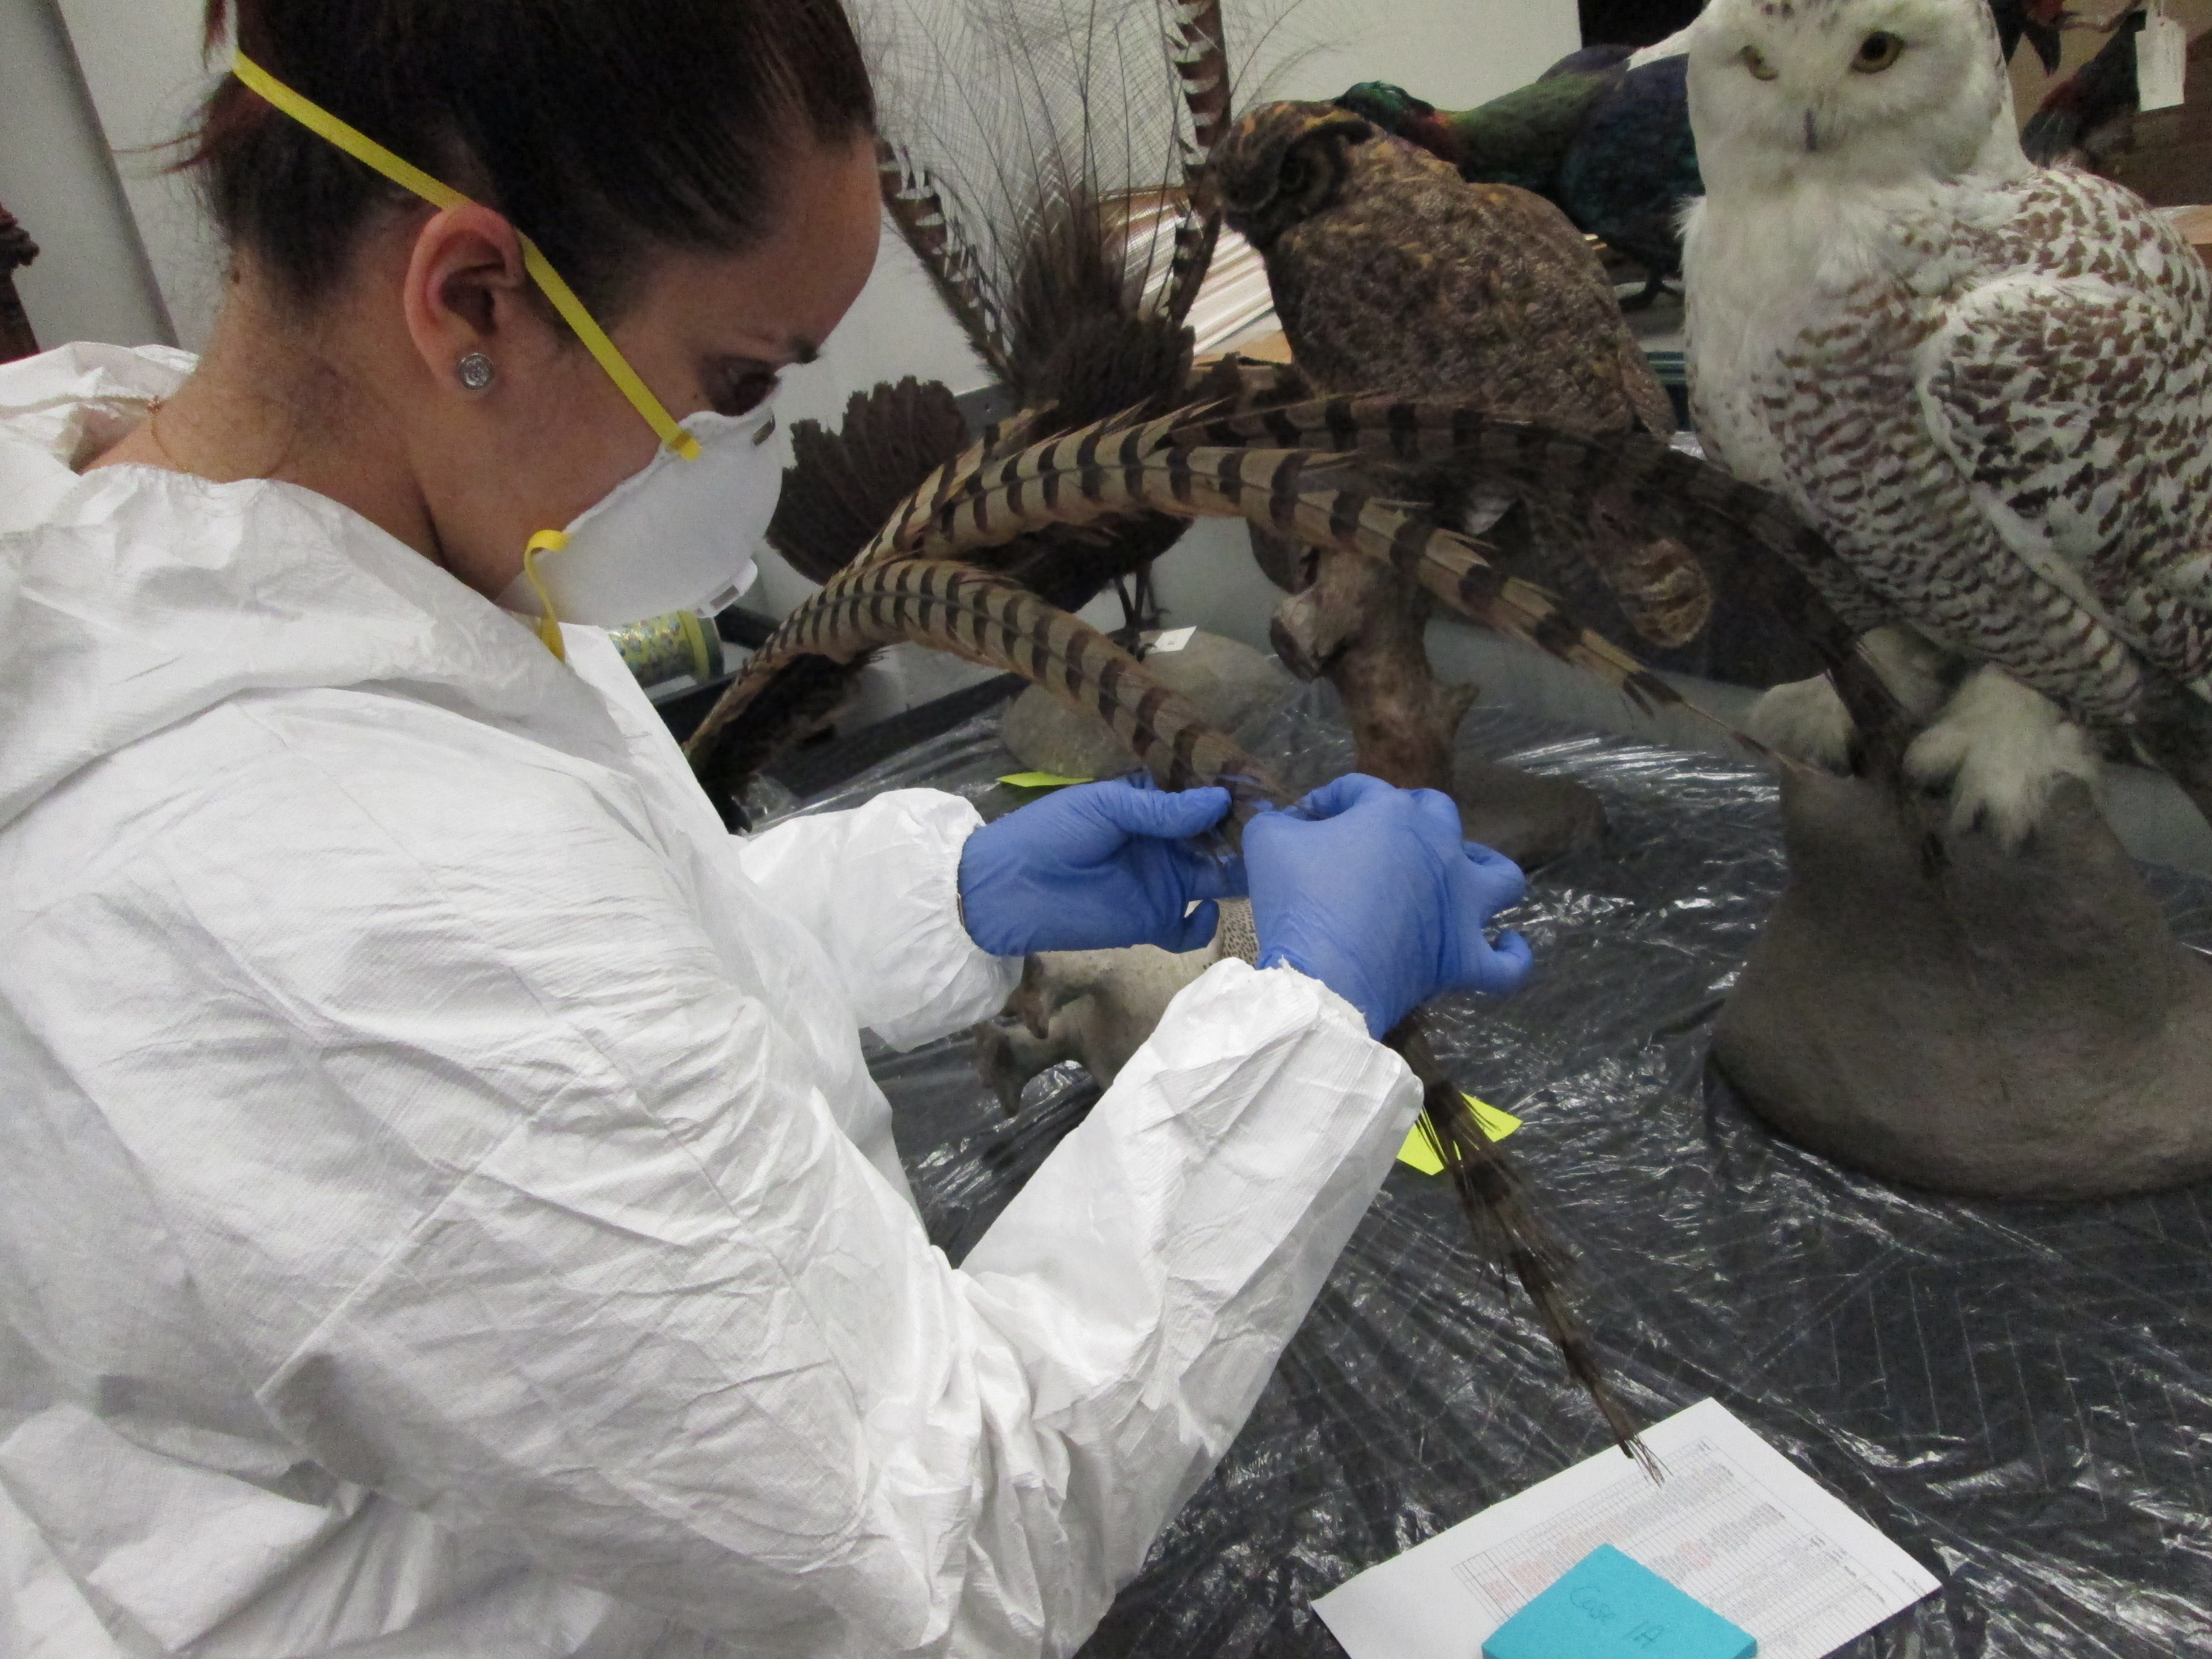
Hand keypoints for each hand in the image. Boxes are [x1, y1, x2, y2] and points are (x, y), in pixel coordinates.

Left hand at [958, 776, 1243, 956]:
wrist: (1006, 888)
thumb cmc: (1051, 834)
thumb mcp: (1107, 807)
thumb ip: (1163, 809)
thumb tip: (1218, 799)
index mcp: (1152, 807)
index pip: (1202, 801)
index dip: (1231, 798)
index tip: (1263, 794)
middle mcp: (1165, 845)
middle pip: (1218, 841)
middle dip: (1245, 837)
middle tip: (1278, 835)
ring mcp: (1162, 884)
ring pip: (1215, 880)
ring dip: (1236, 875)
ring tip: (1259, 869)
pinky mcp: (1152, 922)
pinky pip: (1191, 928)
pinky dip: (1204, 924)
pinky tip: (1204, 909)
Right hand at [1245, 773, 1532, 1037]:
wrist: (1324, 976)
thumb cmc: (1298, 901)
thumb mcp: (1267, 843)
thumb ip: (1279, 821)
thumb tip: (1287, 823)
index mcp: (1392, 814)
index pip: (1358, 791)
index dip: (1326, 802)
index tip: (1300, 823)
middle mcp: (1440, 849)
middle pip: (1435, 815)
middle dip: (1405, 819)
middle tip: (1371, 843)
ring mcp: (1461, 904)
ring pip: (1498, 876)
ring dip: (1485, 869)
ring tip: (1466, 876)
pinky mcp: (1465, 957)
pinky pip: (1507, 964)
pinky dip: (1511, 955)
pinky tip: (1508, 945)